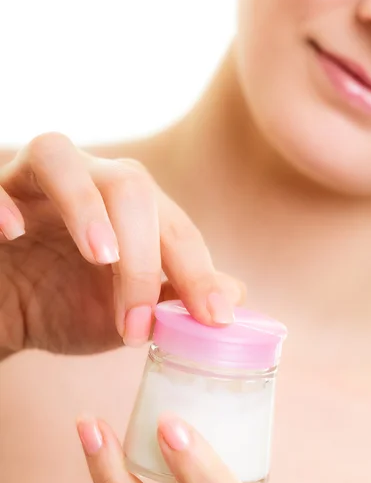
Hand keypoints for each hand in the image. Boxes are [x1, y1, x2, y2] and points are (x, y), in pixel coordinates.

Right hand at [0, 132, 242, 356]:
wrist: (5, 311)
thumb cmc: (64, 306)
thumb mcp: (123, 315)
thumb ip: (173, 300)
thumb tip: (234, 295)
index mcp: (129, 209)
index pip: (174, 227)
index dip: (199, 271)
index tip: (214, 318)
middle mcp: (88, 182)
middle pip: (128, 188)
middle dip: (142, 260)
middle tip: (136, 324)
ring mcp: (35, 182)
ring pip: (62, 157)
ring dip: (86, 206)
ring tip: (101, 256)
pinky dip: (3, 203)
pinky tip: (13, 233)